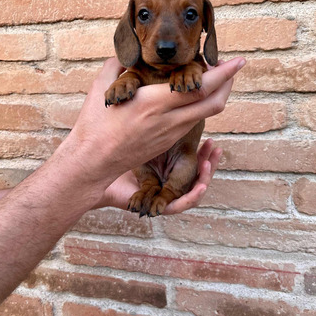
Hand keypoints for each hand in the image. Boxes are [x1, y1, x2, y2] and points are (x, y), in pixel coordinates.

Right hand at [62, 56, 244, 205]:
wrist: (92, 162)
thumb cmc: (94, 126)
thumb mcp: (103, 88)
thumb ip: (117, 66)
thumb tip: (126, 55)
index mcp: (155, 103)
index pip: (200, 87)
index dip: (224, 74)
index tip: (238, 61)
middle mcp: (169, 121)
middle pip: (214, 103)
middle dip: (228, 83)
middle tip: (231, 68)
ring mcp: (171, 134)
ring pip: (205, 114)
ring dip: (215, 95)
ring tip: (211, 78)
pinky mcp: (167, 142)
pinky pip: (191, 122)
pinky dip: (199, 106)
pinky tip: (191, 97)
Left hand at [99, 139, 220, 212]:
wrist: (99, 169)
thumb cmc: (118, 151)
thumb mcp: (146, 138)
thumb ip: (160, 130)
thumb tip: (179, 107)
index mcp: (167, 169)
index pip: (192, 164)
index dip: (205, 154)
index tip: (211, 141)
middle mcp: (167, 183)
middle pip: (197, 178)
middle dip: (210, 164)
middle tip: (216, 150)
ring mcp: (164, 196)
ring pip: (193, 192)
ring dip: (205, 178)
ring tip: (209, 164)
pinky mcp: (158, 207)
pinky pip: (180, 205)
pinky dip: (193, 197)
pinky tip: (202, 185)